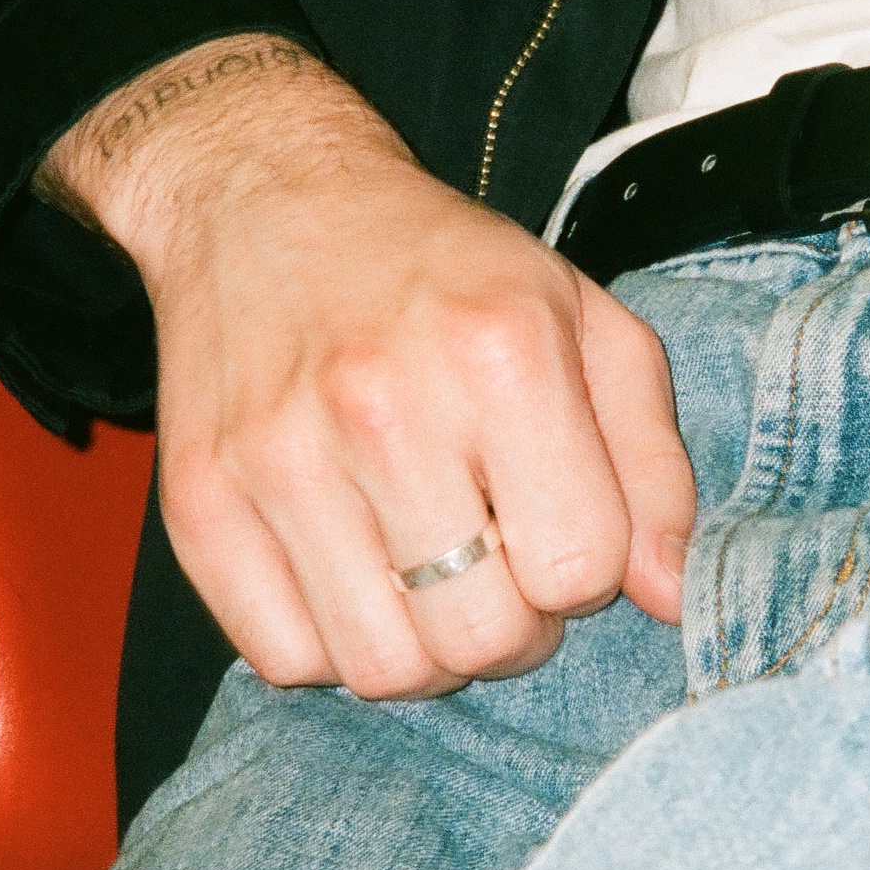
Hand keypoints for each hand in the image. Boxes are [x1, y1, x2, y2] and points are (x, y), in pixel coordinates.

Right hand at [38, 35, 695, 697]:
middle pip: (484, 637)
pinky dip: (330, 646)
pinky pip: (285, 659)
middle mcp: (384, 407)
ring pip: (385, 670)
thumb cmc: (447, 272)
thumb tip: (670, 599)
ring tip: (428, 578)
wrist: (265, 199)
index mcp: (501, 353)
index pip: (581, 566)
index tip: (560, 528)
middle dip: (515, 628)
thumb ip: (651, 464)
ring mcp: (278, 459)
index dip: (589, 573)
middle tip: (500, 567)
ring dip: (427, 651)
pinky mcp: (199, 501)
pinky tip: (351, 575)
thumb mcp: (586, 323)